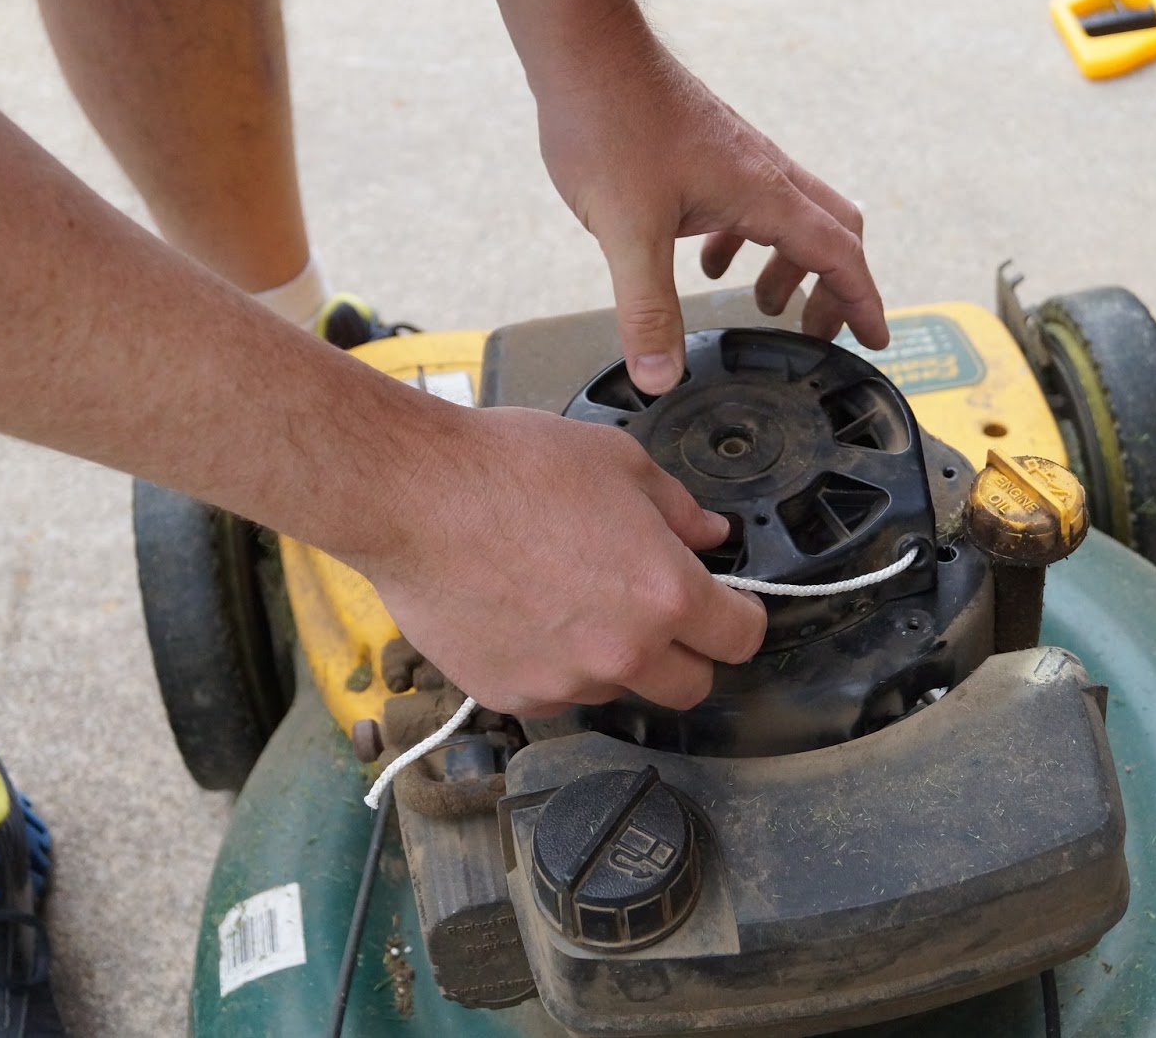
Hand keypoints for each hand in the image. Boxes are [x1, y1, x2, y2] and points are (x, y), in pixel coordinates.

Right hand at [355, 406, 767, 715]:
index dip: (741, 618)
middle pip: (691, 687)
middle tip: (654, 610)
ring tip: (570, 598)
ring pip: (617, 690)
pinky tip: (524, 613)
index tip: (728, 606)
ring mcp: (565, 682)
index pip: (741, 639)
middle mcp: (624, 653)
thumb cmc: (512, 468)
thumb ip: (676, 509)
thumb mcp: (618, 462)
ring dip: (613, 658)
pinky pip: (554, 693)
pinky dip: (552, 665)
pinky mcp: (511, 694)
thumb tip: (709, 534)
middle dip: (686, 653)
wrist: (414, 496)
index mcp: (667, 595)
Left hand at [514, 0, 887, 394]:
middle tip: (815, 334)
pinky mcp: (710, 151)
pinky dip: (745, 238)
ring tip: (761, 304)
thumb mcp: (627, 233)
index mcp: (762, 192)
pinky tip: (705, 258)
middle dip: (832, 288)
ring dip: (788, 264)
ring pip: (791, 215)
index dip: (861, 303)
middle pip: (832, 232)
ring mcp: (739, 158)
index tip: (874, 341)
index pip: (839, 254)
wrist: (583, 52)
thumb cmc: (610, 122)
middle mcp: (763, 172)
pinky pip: (750, 200)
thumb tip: (661, 378)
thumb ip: (647, 310)